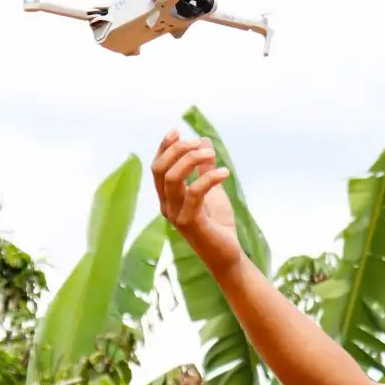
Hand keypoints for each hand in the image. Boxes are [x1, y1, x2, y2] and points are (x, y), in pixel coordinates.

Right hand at [152, 130, 242, 269]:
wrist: (227, 254)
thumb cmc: (217, 224)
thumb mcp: (212, 191)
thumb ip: (204, 169)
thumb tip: (204, 142)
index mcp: (168, 197)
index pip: (157, 167)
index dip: (163, 148)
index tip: (176, 131)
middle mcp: (166, 205)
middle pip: (160, 169)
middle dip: (177, 150)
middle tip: (199, 143)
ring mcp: (175, 214)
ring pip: (172, 178)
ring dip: (192, 160)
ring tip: (211, 154)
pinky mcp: (189, 222)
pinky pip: (194, 193)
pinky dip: (209, 178)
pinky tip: (225, 172)